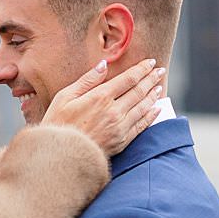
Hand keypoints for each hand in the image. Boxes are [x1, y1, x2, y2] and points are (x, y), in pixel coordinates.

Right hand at [42, 58, 165, 156]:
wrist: (60, 155)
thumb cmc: (57, 124)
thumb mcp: (64, 97)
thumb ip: (87, 80)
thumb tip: (103, 65)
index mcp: (100, 97)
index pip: (128, 78)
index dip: (142, 69)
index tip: (151, 62)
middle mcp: (114, 111)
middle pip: (139, 91)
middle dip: (151, 79)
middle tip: (161, 71)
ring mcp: (120, 127)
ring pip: (143, 107)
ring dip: (153, 95)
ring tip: (159, 86)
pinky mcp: (122, 141)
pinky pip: (142, 125)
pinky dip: (151, 115)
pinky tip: (156, 109)